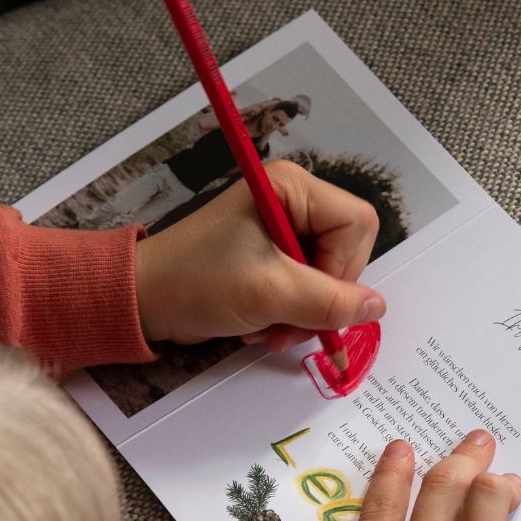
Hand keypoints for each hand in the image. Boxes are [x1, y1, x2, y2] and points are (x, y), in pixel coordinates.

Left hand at [133, 162, 382, 348]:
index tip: (311, 297)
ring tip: (269, 332)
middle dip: (322, 298)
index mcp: (292, 188)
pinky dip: (291, 313)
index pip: (357, 224)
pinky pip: (307, 286)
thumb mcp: (270, 293)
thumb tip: (378, 307)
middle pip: (347, 252)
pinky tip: (263, 326)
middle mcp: (293, 201)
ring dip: (304, 313)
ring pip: (329, 276)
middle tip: (289, 327)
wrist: (142, 300)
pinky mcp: (272, 256)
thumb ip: (330, 302)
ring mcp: (283, 229)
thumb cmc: (197, 282)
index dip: (344, 268)